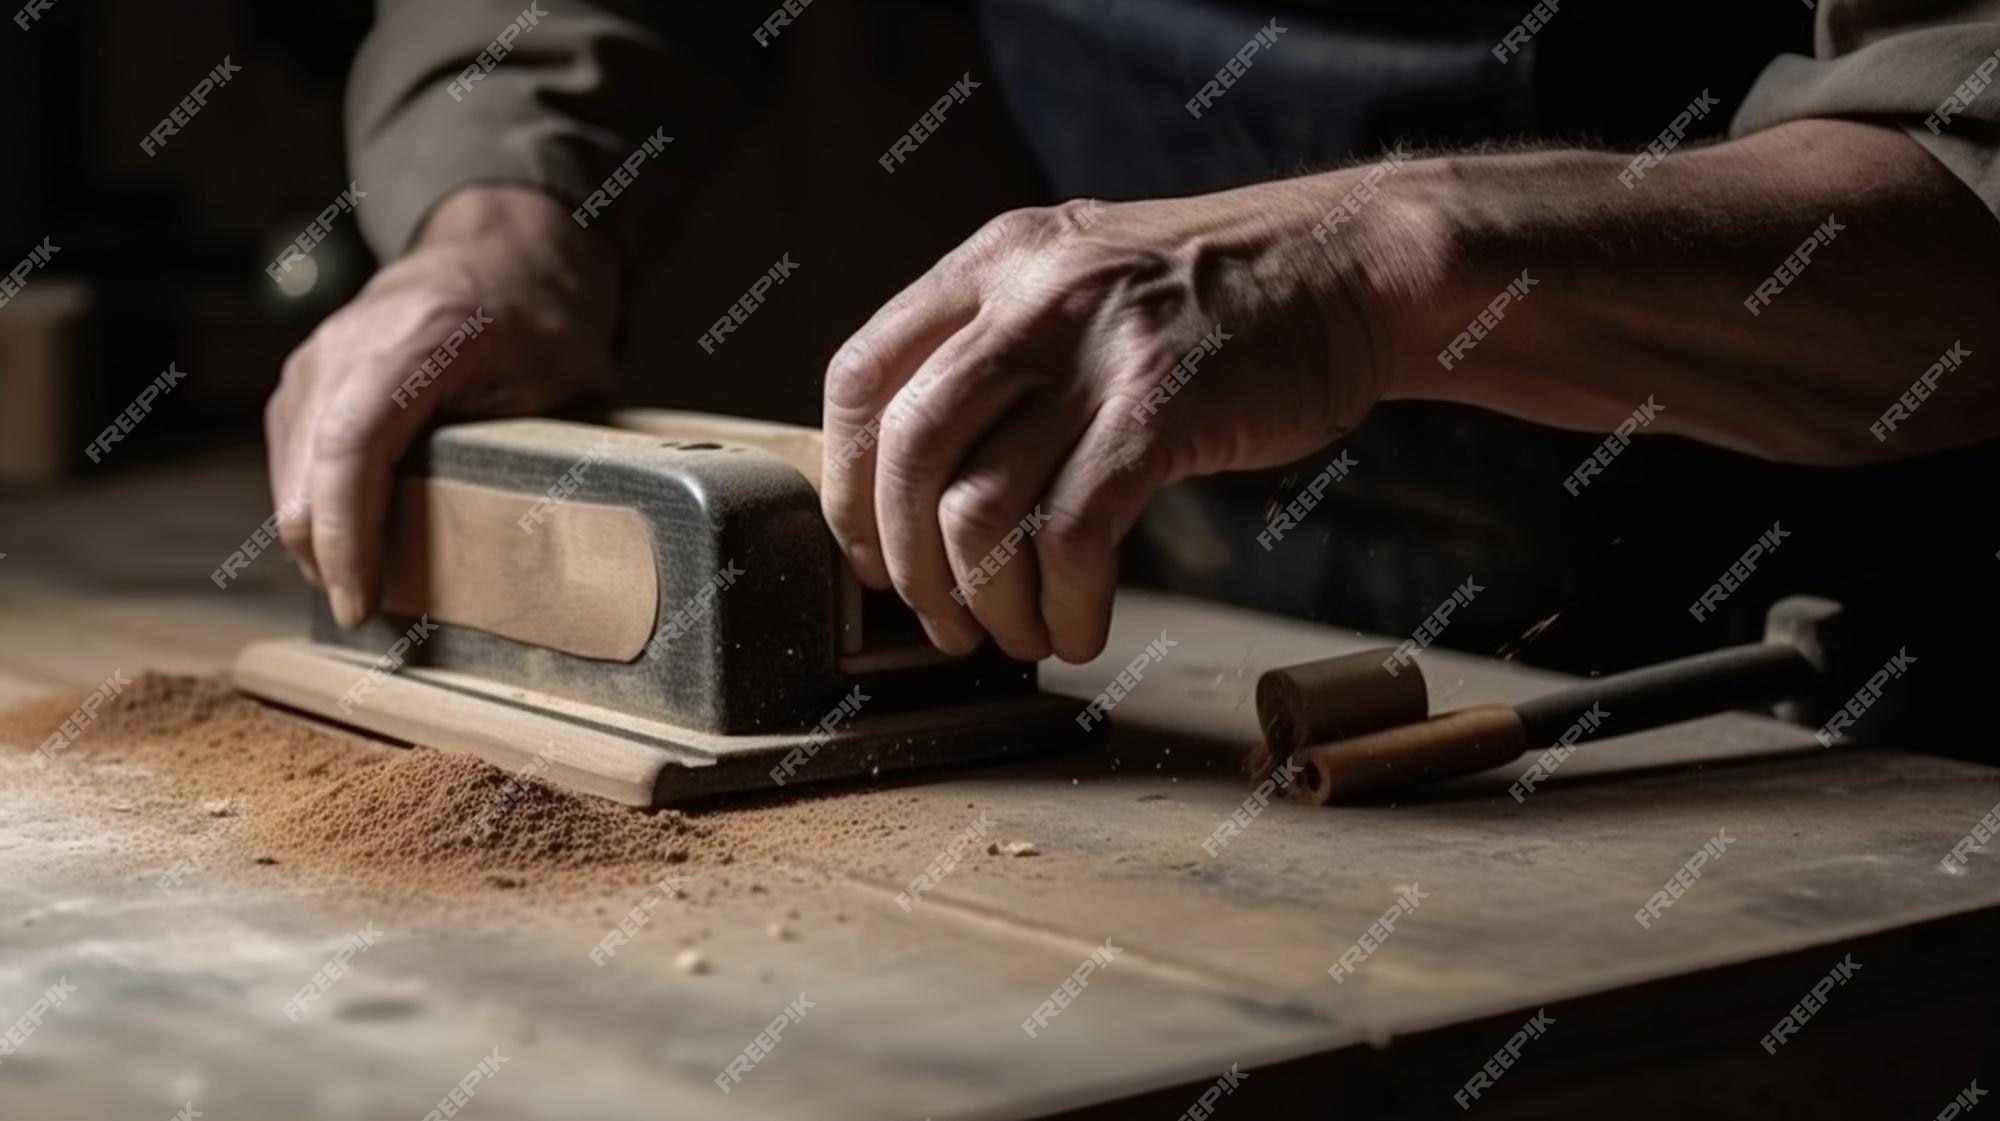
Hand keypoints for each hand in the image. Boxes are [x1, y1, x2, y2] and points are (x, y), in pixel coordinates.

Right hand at [265, 186, 620, 626]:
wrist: (499, 251)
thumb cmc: (539, 317)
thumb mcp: (564, 383)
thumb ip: (540, 452)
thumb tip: (539, 549)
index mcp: (420, 338)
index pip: (353, 446)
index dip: (346, 533)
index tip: (357, 599)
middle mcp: (351, 341)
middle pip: (309, 467)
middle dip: (325, 553)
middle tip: (363, 614)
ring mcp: (320, 354)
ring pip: (290, 466)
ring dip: (312, 533)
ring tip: (355, 587)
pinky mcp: (307, 374)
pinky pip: (292, 450)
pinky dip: (309, 501)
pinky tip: (340, 542)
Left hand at [820, 176, 1411, 662]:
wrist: (1350, 264)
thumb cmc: (1217, 296)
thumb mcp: (1081, 276)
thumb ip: (1000, 343)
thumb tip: (920, 479)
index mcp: (993, 262)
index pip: (861, 378)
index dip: (847, 485)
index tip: (871, 553)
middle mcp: (1029, 297)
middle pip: (909, 452)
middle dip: (908, 564)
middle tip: (939, 623)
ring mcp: (1096, 352)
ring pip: (981, 507)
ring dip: (987, 601)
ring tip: (1017, 636)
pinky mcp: (1162, 410)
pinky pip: (1073, 535)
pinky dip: (1064, 604)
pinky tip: (1079, 628)